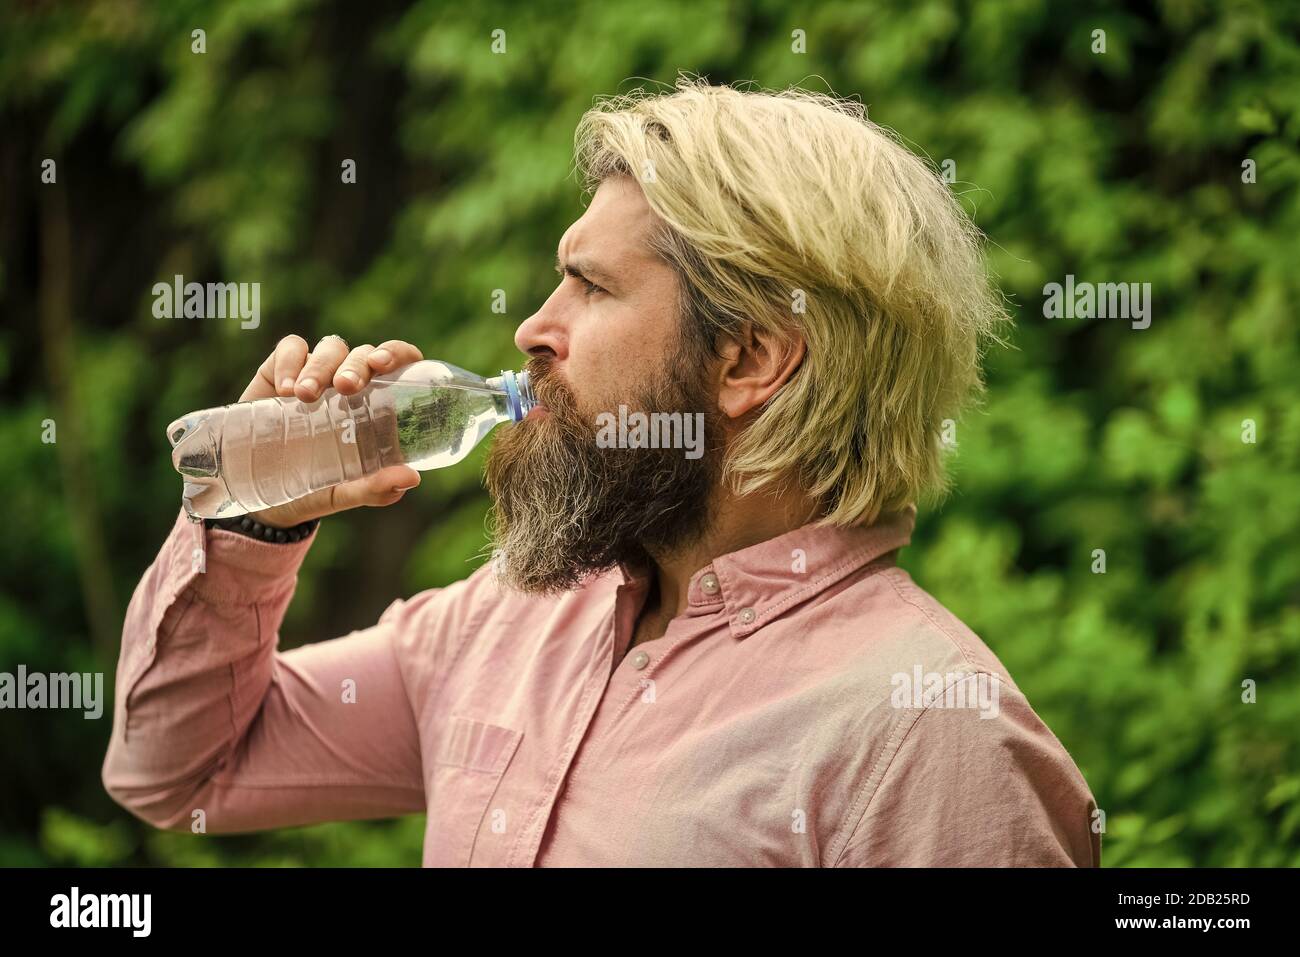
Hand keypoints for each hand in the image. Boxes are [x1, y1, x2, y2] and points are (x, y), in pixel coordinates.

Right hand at [238, 334, 424, 527]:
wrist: (260, 496)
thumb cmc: (314, 488)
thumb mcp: (344, 492)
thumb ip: (376, 488)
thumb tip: (411, 478)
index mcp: (377, 406)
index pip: (399, 364)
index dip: (398, 353)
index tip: (383, 364)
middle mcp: (351, 385)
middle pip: (363, 355)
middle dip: (356, 365)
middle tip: (345, 386)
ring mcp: (318, 374)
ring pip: (331, 348)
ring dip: (321, 366)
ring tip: (304, 396)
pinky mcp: (282, 371)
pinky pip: (291, 348)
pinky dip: (290, 361)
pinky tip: (284, 389)